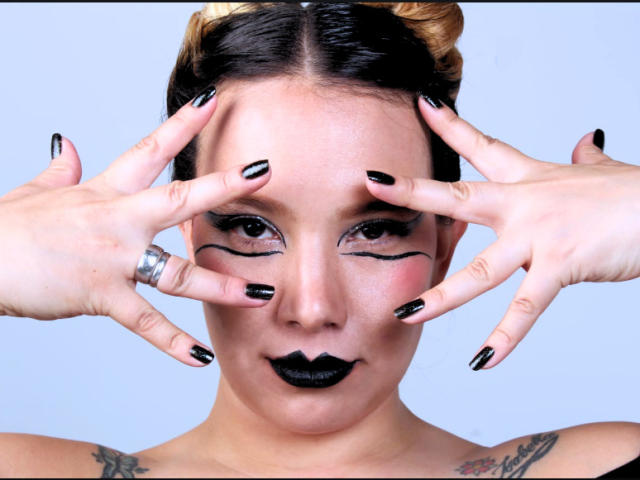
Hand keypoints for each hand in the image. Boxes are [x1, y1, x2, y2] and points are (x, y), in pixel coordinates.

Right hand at [0, 88, 272, 366]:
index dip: (183, 123)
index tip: (212, 100)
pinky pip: (145, 322)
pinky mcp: (101, 295)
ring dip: (221, 284)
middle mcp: (118, 220)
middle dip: (224, 186)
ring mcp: (113, 258)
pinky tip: (200, 358)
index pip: (150, 148)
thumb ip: (61, 170)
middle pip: (179, 199)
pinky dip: (173, 343)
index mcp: (105, 191)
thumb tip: (68, 145)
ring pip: (177, 271)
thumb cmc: (7, 229)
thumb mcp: (36, 192)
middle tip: (264, 172)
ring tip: (260, 294)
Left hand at [366, 95, 639, 369]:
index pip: (483, 146)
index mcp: (531, 179)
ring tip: (404, 313)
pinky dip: (505, 337)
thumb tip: (585, 140)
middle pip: (458, 197)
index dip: (450, 125)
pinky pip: (527, 307)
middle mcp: (525, 203)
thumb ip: (586, 159)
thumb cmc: (636, 195)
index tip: (422, 105)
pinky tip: (482, 362)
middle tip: (372, 183)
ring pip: (479, 268)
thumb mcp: (601, 172)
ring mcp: (539, 235)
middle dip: (412, 192)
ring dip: (440, 295)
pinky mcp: (561, 264)